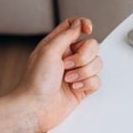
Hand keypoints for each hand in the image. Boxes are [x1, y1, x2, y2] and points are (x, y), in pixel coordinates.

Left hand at [15, 17, 102, 132]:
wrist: (36, 108)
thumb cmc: (36, 81)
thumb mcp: (48, 50)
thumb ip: (66, 35)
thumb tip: (78, 24)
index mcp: (57, 45)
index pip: (75, 26)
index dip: (84, 24)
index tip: (88, 29)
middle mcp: (68, 57)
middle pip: (91, 45)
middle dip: (83, 56)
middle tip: (67, 65)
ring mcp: (76, 72)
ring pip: (96, 63)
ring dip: (83, 72)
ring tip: (68, 80)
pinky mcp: (82, 87)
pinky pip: (96, 80)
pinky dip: (87, 84)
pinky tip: (74, 88)